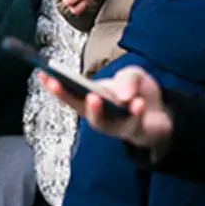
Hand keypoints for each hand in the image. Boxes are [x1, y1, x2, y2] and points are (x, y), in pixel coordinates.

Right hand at [40, 65, 173, 156]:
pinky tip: (138, 102)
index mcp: (91, 97)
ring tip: (94, 97)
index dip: (54, 83)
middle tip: (55, 83)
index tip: (41, 72)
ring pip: (100, 123)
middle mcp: (97, 114)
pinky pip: (132, 124)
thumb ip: (126, 78)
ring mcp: (114, 126)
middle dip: (65, 96)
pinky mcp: (134, 133)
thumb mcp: (134, 74)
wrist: (164, 114)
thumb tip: (121, 94)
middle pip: (77, 107)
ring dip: (96, 111)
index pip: (69, 90)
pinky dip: (135, 113)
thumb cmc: (138, 93)